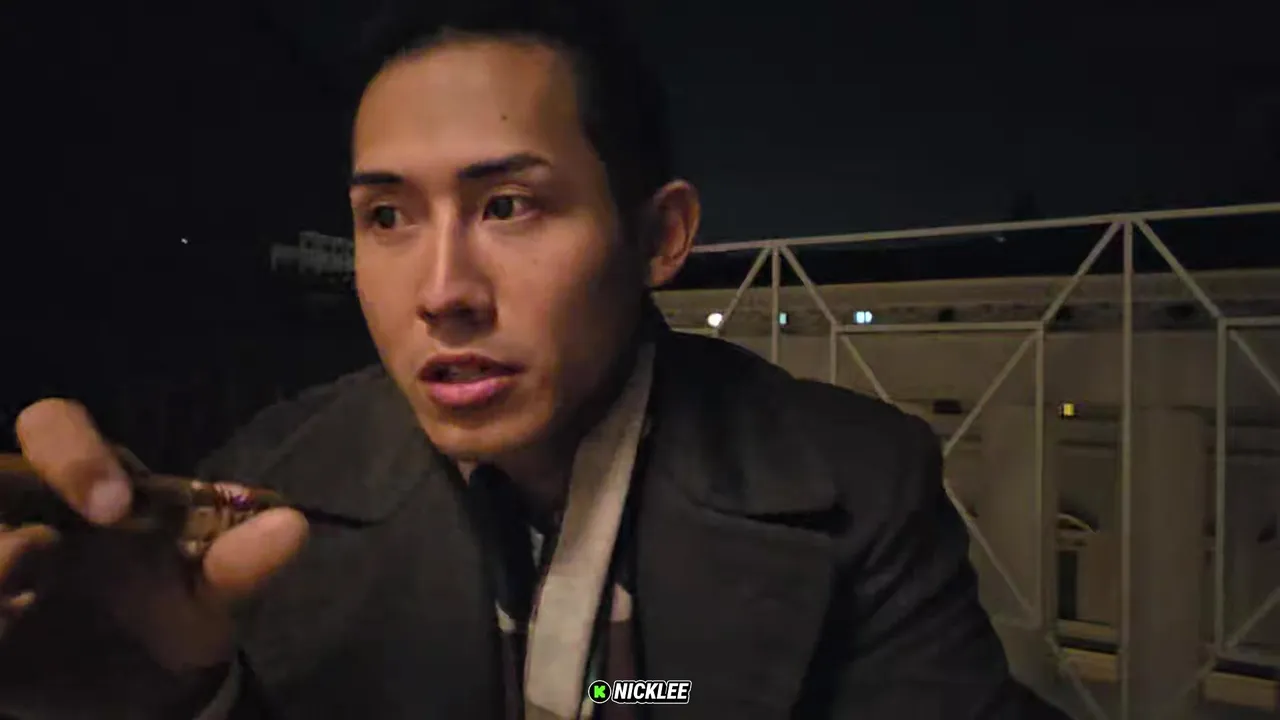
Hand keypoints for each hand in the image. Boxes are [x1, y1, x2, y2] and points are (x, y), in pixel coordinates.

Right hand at [0, 399, 308, 717]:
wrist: (155, 684)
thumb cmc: (184, 610)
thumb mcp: (217, 592)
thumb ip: (243, 562)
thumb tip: (291, 527)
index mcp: (92, 485)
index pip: (55, 427)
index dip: (73, 454)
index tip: (113, 508)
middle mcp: (29, 512)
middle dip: (1, 524)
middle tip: (28, 562)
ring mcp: (2, 552)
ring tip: (16, 612)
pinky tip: (12, 633)